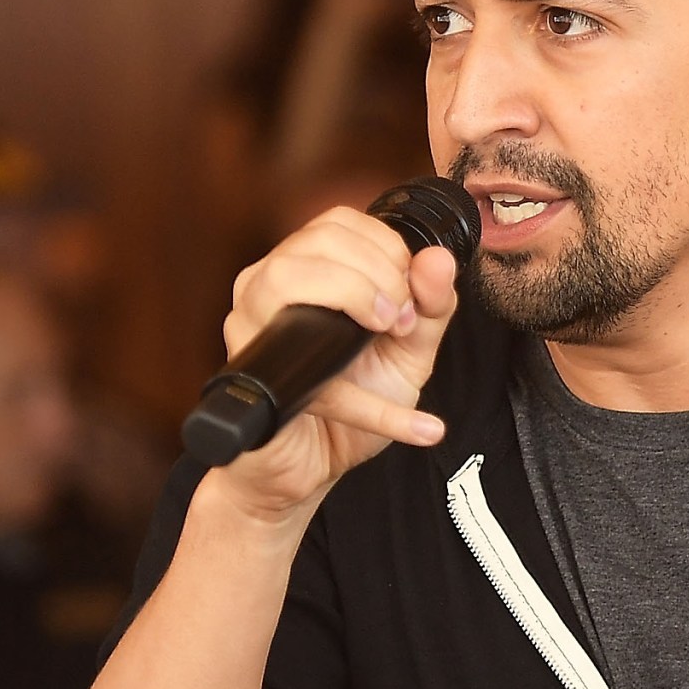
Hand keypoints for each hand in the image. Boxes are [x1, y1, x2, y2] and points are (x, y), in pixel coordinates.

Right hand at [216, 206, 460, 519]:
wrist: (315, 465)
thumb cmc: (353, 394)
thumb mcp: (408, 348)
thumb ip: (431, 305)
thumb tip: (440, 259)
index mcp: (303, 270)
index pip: (337, 223)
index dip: (386, 248)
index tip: (412, 291)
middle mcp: (265, 288)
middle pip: (313, 242)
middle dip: (377, 274)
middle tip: (402, 320)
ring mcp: (248, 330)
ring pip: (285, 279)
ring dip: (356, 299)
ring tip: (395, 336)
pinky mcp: (255, 381)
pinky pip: (308, 377)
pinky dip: (372, 406)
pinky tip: (420, 427)